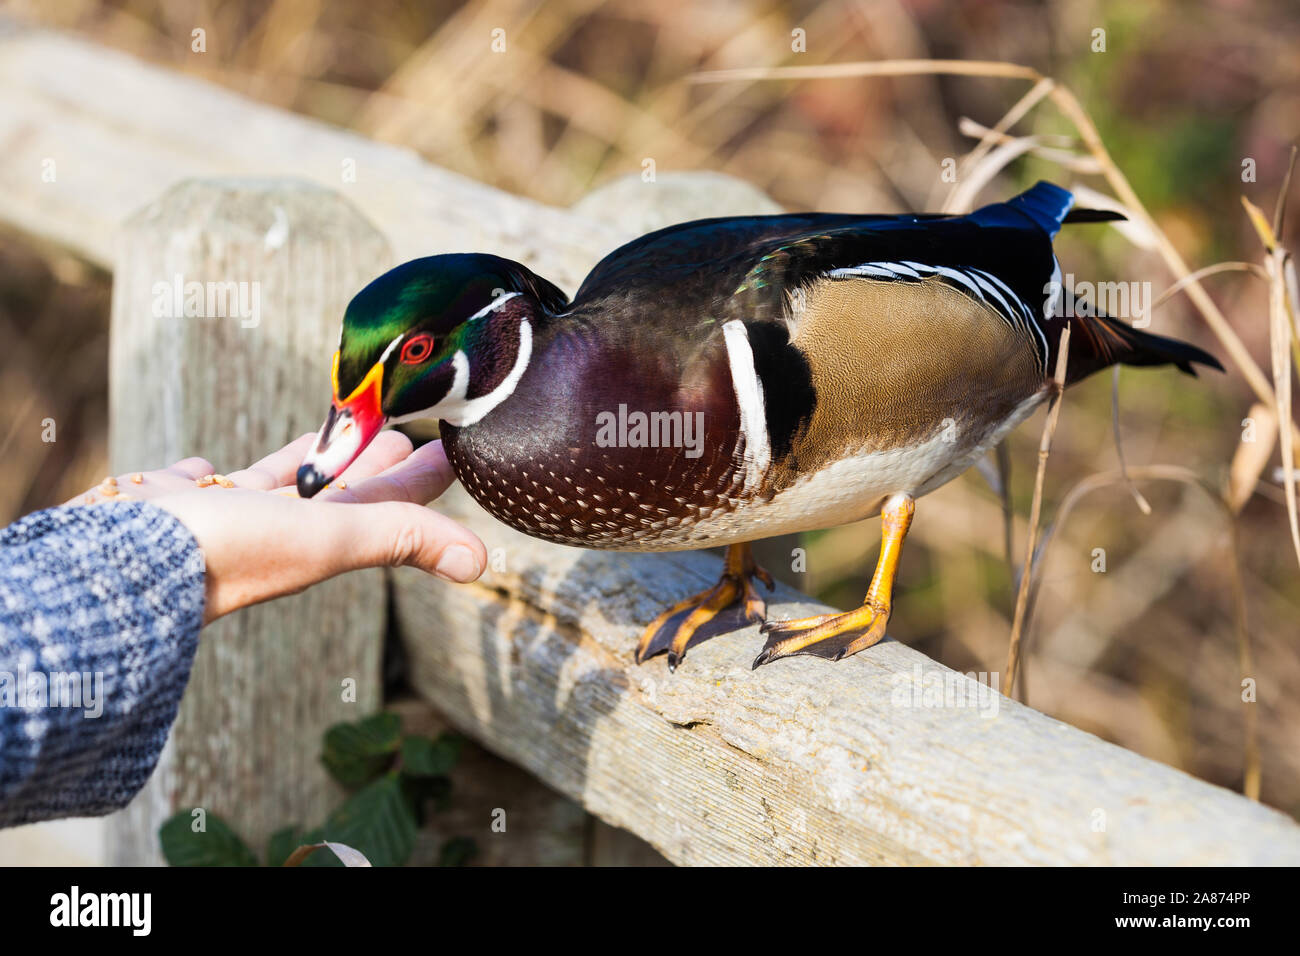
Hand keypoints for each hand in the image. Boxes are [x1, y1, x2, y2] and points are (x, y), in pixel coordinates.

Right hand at [68, 432, 484, 624]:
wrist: (115, 568)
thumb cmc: (225, 552)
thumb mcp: (326, 536)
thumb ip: (400, 536)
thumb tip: (480, 562)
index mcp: (322, 537)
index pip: (392, 500)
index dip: (425, 475)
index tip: (452, 447)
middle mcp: (280, 532)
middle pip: (343, 487)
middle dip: (377, 460)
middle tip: (406, 427)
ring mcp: (225, 521)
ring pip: (280, 481)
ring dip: (311, 459)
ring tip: (336, 430)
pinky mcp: (174, 508)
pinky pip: (200, 485)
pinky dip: (209, 474)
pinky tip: (204, 467)